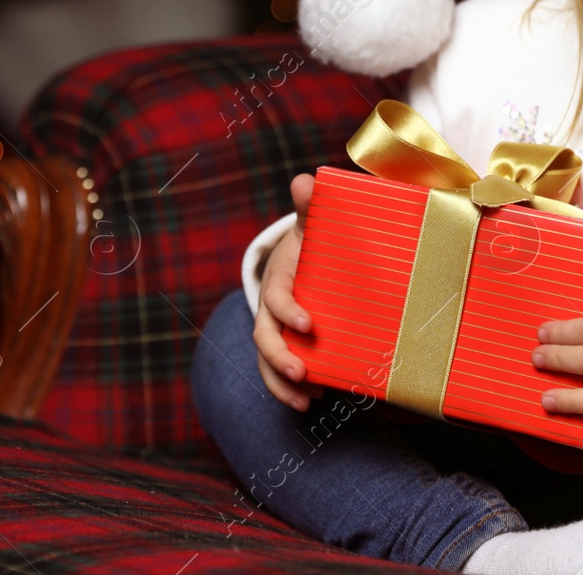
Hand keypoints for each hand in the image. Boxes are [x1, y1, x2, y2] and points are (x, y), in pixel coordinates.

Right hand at [254, 173, 325, 412]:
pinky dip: (294, 389)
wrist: (309, 260)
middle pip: (264, 337)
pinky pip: (283, 373)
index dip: (287, 312)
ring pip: (268, 361)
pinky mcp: (290, 346)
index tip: (309, 324)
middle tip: (301, 372)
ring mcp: (278, 331)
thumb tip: (305, 179)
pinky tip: (317, 399)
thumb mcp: (312, 224)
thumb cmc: (313, 242)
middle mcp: (272, 310)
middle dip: (278, 357)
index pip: (275, 298)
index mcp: (279, 280)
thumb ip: (310, 206)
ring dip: (282, 383)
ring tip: (306, 402)